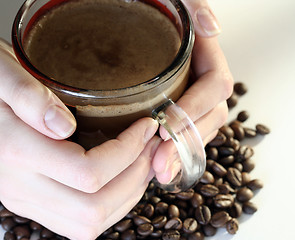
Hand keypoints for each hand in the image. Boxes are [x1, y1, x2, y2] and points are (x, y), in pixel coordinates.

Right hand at [0, 39, 159, 239]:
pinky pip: (78, 223)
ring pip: (89, 223)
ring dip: (127, 194)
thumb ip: (27, 97)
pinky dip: (111, 205)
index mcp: (16, 151)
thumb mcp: (3, 74)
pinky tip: (121, 177)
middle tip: (150, 146)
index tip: (145, 126)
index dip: (127, 151)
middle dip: (134, 177)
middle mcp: (21, 186)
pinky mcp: (33, 202)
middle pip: (94, 208)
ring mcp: (27, 199)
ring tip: (142, 161)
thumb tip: (63, 126)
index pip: (88, 172)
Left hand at [153, 0, 233, 182]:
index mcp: (206, 58)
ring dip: (180, 154)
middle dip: (185, 141)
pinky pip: (185, 134)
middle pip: (209, 116)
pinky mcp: (176, 110)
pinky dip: (174, 153)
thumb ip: (194, 7)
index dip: (194, 108)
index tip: (164, 126)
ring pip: (198, 130)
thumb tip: (212, 29)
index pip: (214, 86)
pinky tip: (158, 168)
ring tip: (157, 172)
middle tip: (158, 163)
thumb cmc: (149, 7)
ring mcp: (190, 97)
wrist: (124, 15)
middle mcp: (201, 80)